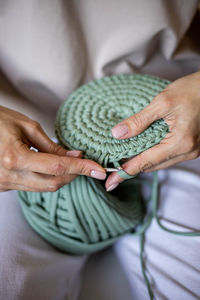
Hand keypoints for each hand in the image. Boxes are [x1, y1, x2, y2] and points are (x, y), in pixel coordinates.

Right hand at [0, 106, 105, 191]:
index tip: (100, 170)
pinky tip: (47, 166)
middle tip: (86, 164)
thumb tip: (73, 156)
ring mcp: (4, 184)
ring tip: (68, 162)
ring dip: (60, 177)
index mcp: (14, 158)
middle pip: (53, 184)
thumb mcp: (26, 126)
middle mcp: (9, 176)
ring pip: (43, 187)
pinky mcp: (2, 186)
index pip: (58, 168)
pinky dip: (44, 178)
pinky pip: (31, 186)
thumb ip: (50, 145)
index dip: (82, 168)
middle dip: (74, 175)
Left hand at [106, 71, 199, 190]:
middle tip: (112, 173)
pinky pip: (168, 156)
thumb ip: (139, 120)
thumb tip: (118, 134)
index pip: (147, 162)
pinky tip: (141, 152)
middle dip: (132, 169)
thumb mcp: (163, 102)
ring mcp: (192, 151)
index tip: (112, 182)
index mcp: (181, 142)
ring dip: (142, 163)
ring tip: (123, 163)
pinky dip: (153, 156)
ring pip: (160, 163)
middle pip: (153, 166)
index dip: (126, 172)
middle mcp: (188, 151)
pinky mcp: (191, 146)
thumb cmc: (192, 90)